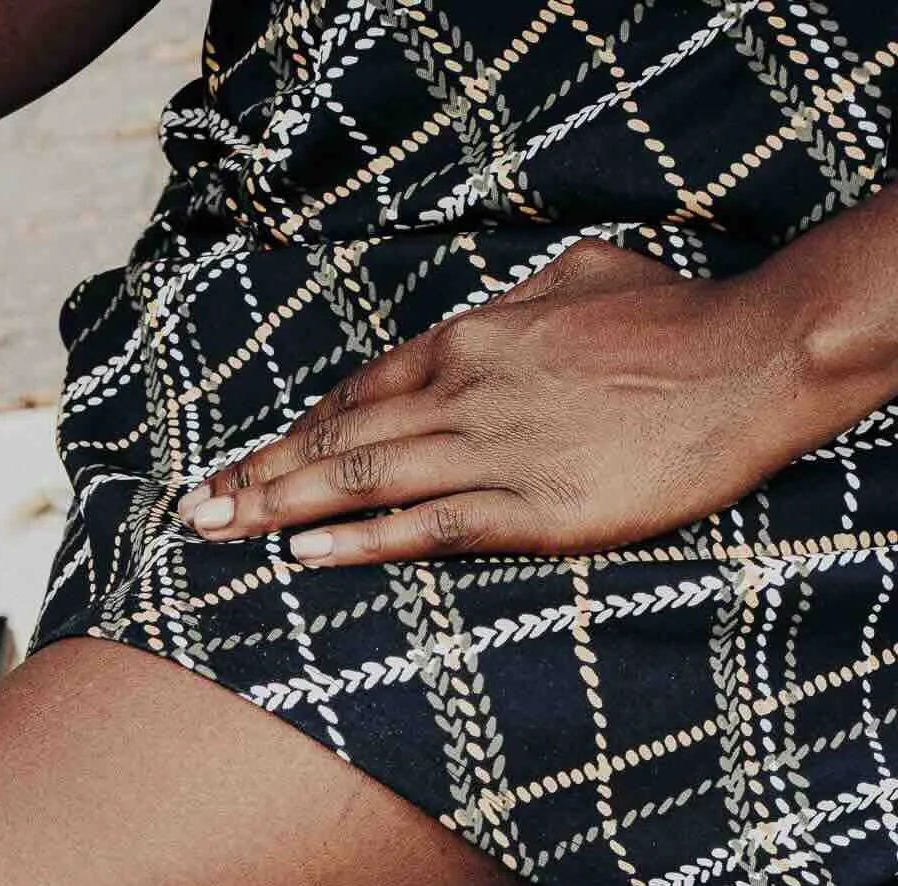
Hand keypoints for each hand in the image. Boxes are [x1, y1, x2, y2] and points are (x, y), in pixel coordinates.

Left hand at [175, 239, 820, 567]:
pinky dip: (359, 541)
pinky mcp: (531, 511)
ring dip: (282, 508)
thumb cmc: (676, 319)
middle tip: (194, 509)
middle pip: (341, 437)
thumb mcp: (584, 277)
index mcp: (475, 338)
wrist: (747, 362)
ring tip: (218, 532)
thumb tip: (498, 305)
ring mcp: (494, 453)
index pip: (363, 390)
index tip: (249, 461)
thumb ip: (524, 299)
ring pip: (365, 480)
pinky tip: (305, 554)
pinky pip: (425, 528)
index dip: (299, 431)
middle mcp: (467, 392)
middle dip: (259, 475)